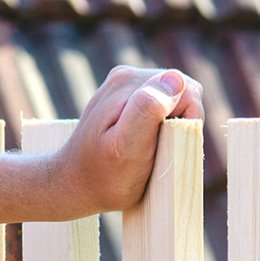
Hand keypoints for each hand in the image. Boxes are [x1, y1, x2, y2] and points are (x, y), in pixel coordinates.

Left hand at [54, 66, 203, 215]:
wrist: (72, 185)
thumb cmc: (103, 177)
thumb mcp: (127, 148)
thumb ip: (148, 110)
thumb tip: (175, 80)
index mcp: (131, 83)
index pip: (187, 91)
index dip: (186, 122)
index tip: (165, 148)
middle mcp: (129, 75)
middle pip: (182, 92)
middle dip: (178, 124)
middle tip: (155, 153)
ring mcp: (126, 85)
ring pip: (174, 100)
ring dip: (169, 127)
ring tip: (147, 152)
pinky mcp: (126, 98)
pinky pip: (160, 106)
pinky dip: (159, 128)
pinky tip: (141, 146)